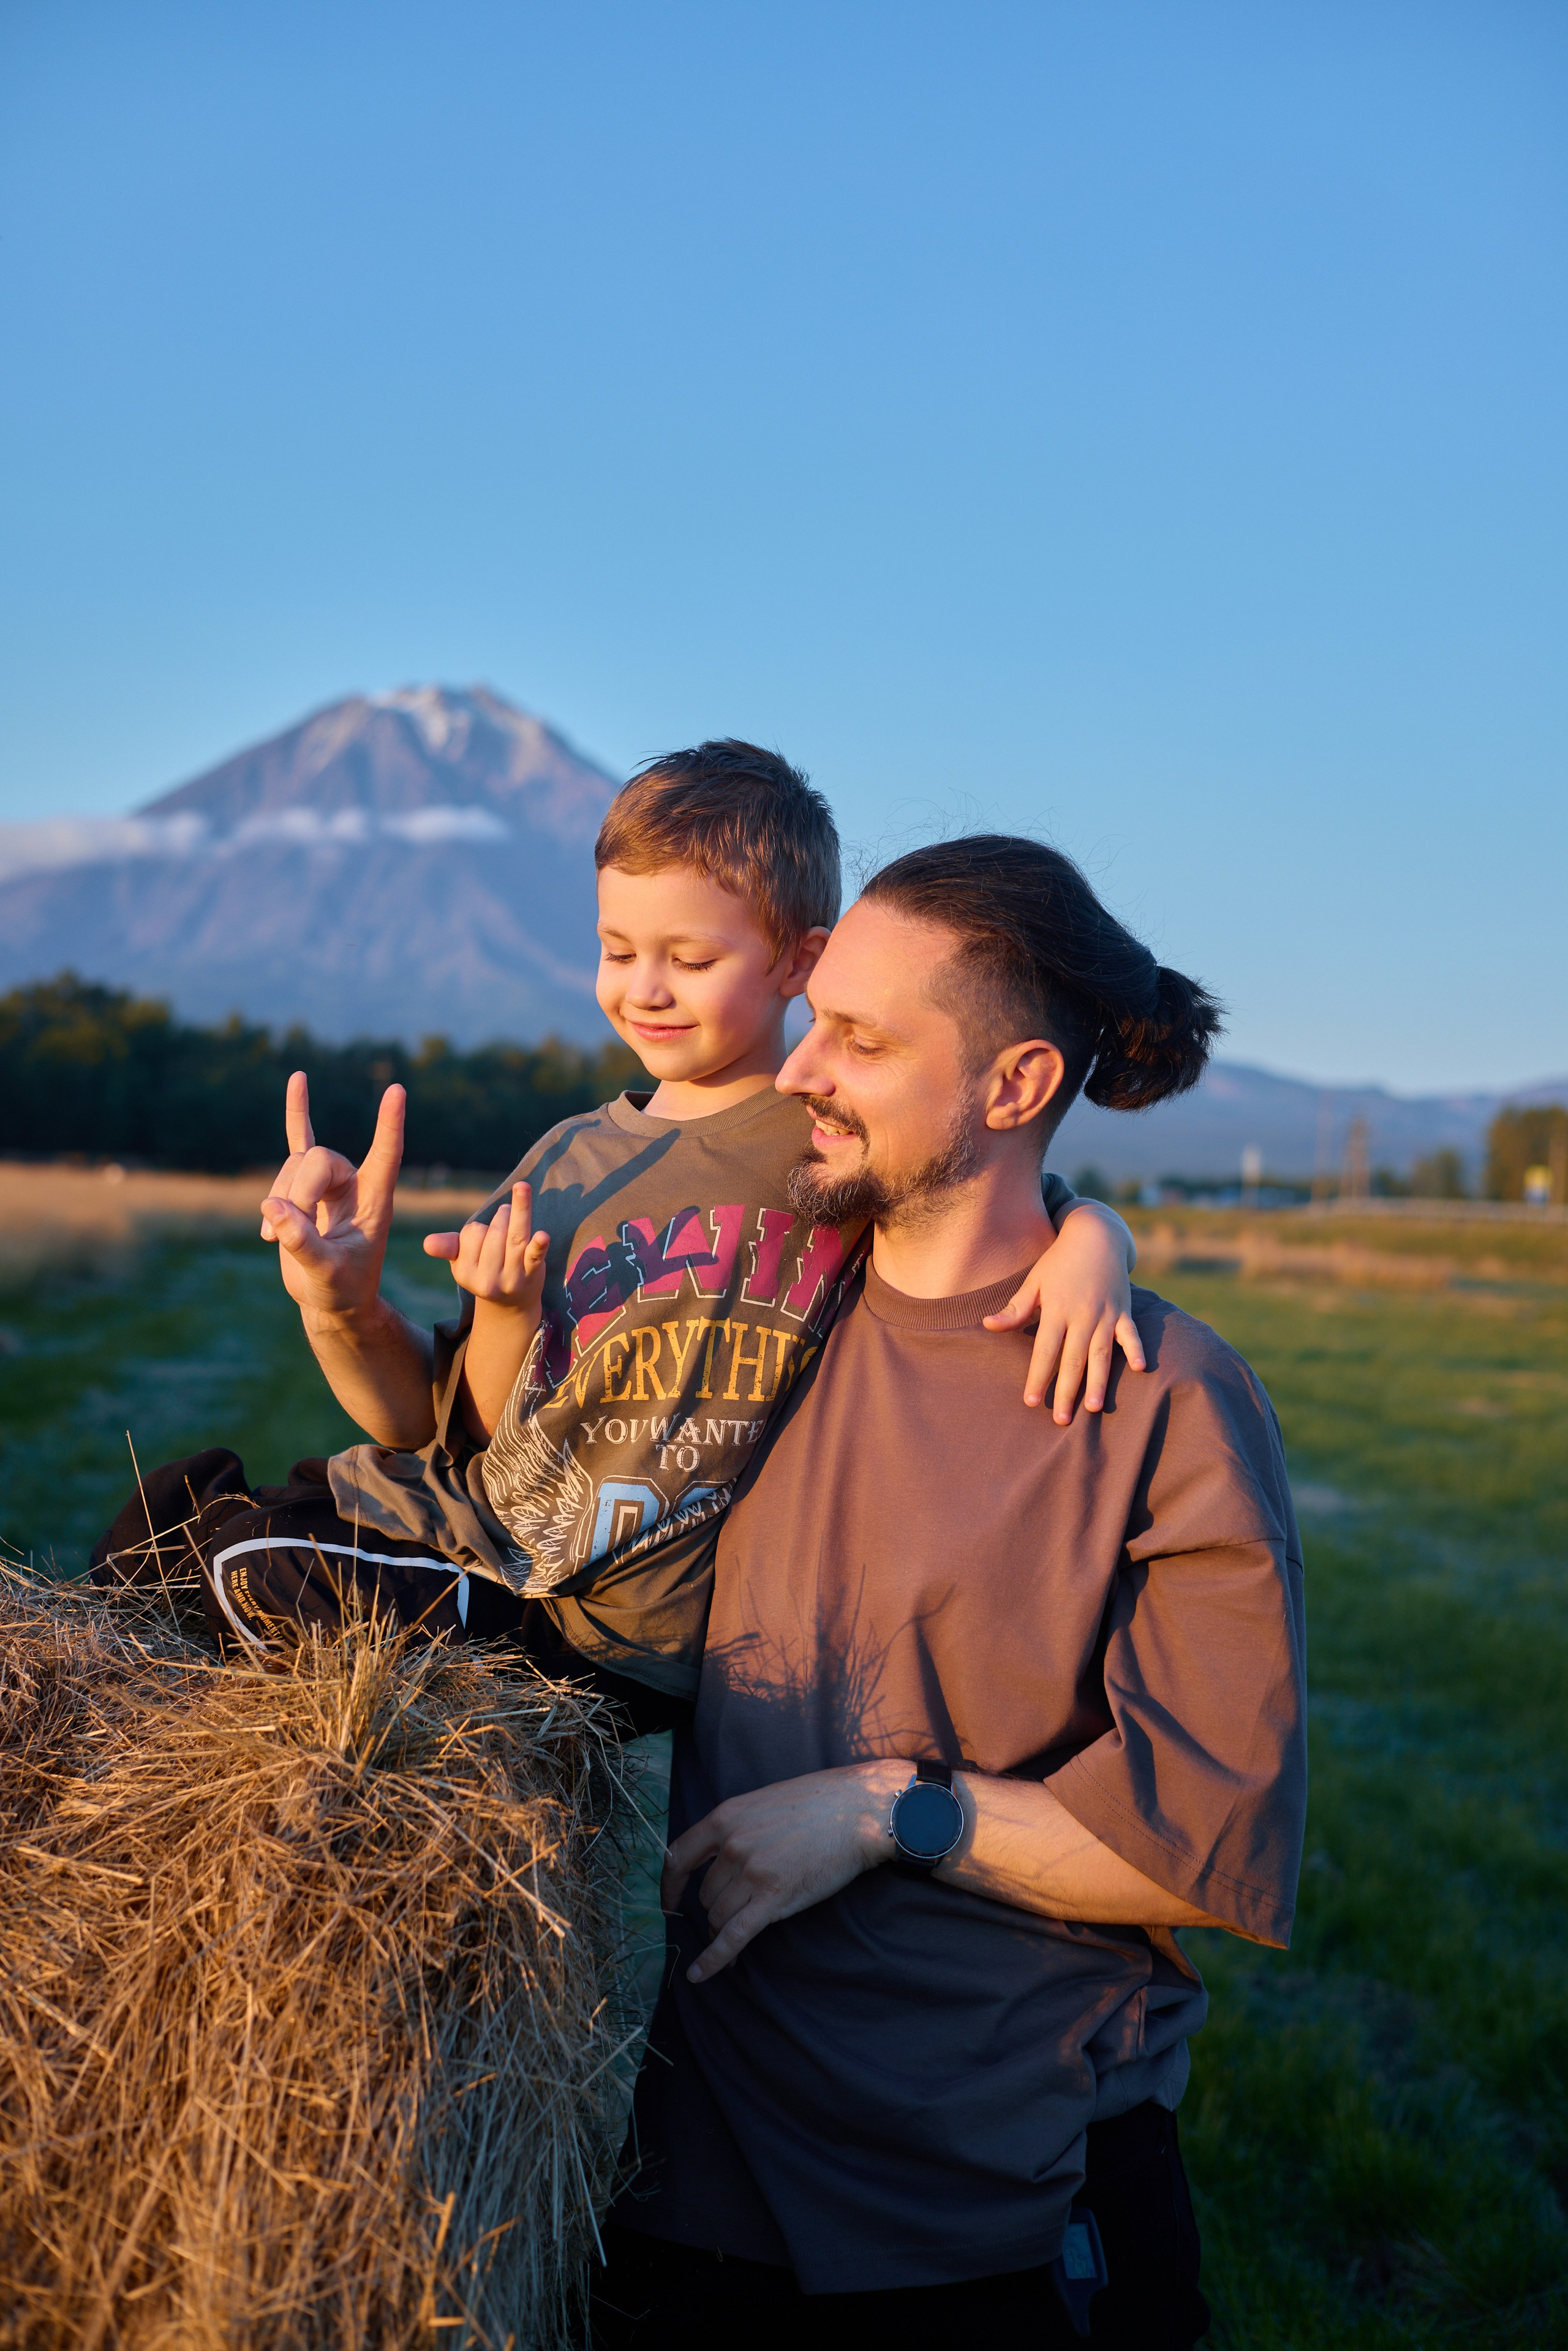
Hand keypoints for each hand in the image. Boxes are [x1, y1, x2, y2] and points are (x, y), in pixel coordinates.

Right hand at [260, 1072, 403, 1322]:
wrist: (331, 1300)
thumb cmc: (341, 1290)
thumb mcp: (327, 1274)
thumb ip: (304, 1243)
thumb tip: (274, 1206)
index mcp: (375, 1199)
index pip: (387, 1154)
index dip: (390, 1125)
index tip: (397, 1090)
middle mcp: (355, 1183)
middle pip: (320, 1159)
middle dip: (298, 1191)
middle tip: (286, 1229)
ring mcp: (328, 1181)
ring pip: (295, 1162)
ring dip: (280, 1196)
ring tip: (275, 1236)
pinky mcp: (303, 1186)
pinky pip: (299, 1139)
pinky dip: (297, 1112)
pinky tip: (299, 1078)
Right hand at [423, 1182, 548, 1315]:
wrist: (513, 1303)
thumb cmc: (486, 1269)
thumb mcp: (463, 1261)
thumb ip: (448, 1246)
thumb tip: (427, 1243)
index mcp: (465, 1273)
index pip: (472, 1234)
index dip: (479, 1228)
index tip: (484, 1235)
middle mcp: (486, 1280)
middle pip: (494, 1233)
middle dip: (502, 1216)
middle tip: (506, 1213)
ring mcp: (511, 1279)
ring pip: (514, 1238)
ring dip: (519, 1213)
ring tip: (521, 1194)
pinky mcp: (532, 1276)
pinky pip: (535, 1257)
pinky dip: (539, 1245)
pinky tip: (543, 1235)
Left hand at [662, 1761, 902, 1982]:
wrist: (858, 1810)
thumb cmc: (818, 1803)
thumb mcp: (763, 1802)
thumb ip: (737, 1827)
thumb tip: (720, 1858)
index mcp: (725, 1817)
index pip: (678, 1857)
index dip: (670, 1886)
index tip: (669, 1902)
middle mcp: (732, 1845)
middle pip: (706, 1895)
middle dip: (716, 1908)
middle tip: (738, 1911)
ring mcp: (751, 1873)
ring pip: (719, 1916)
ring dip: (724, 1929)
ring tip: (740, 1932)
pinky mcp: (774, 1899)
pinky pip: (733, 1937)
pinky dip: (713, 1959)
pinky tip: (700, 1975)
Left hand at [984, 1204, 1145, 1421]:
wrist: (1095, 1235)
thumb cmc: (1058, 1262)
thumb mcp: (1034, 1281)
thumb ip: (1015, 1308)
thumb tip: (987, 1325)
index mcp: (1056, 1309)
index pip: (1045, 1350)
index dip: (1038, 1376)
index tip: (1031, 1401)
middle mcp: (1082, 1315)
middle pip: (1073, 1359)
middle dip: (1066, 1391)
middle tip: (1061, 1419)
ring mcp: (1105, 1313)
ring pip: (1102, 1354)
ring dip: (1098, 1381)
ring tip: (1093, 1408)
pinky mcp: (1124, 1310)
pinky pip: (1131, 1333)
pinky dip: (1136, 1349)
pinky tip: (1139, 1369)